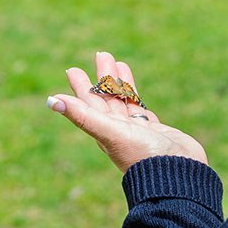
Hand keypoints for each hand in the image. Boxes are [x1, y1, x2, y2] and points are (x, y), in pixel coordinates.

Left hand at [47, 52, 207, 172]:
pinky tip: (133, 89)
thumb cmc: (143, 155)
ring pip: (124, 101)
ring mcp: (137, 131)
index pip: (90, 104)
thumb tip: (51, 101)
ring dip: (120, 83)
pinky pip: (141, 109)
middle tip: (102, 55)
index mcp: (105, 131)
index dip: (82, 87)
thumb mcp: (111, 133)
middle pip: (107, 99)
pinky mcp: (155, 131)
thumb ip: (83, 116)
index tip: (74, 70)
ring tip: (119, 62)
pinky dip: (135, 96)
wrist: (177, 173)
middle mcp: (118, 130)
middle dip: (103, 77)